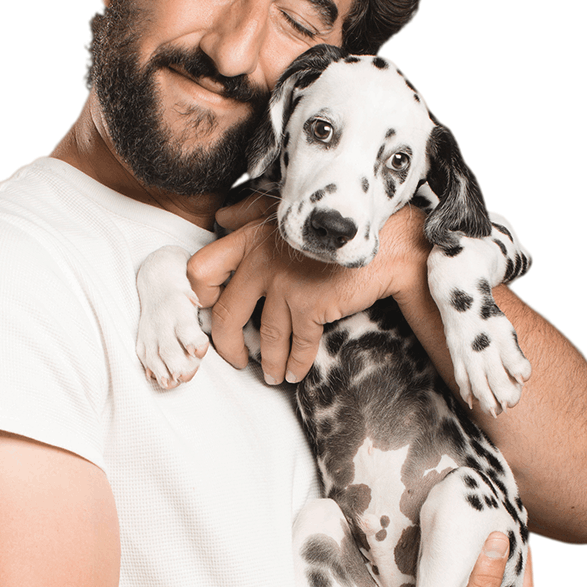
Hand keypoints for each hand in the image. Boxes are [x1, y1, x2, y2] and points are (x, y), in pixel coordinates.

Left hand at [188, 197, 429, 384]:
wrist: (384, 243)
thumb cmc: (335, 226)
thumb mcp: (287, 211)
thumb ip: (250, 215)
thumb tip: (222, 218)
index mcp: (249, 238)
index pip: (202, 270)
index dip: (202, 297)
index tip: (212, 313)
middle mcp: (260, 261)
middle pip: (226, 314)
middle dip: (229, 346)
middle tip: (237, 359)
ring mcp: (284, 284)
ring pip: (265, 337)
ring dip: (268, 363)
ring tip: (272, 375)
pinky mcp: (309, 304)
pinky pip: (297, 345)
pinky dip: (296, 364)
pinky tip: (296, 373)